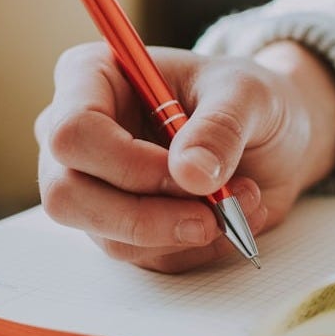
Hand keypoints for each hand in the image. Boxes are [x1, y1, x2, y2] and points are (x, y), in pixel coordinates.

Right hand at [35, 40, 334, 272]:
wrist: (267, 136)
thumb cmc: (245, 98)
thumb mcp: (248, 94)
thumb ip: (220, 127)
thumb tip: (191, 174)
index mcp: (90, 78)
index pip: (72, 132)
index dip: (125, 162)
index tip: (188, 172)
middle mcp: (76, 135)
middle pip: (67, 195)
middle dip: (145, 216)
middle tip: (210, 213)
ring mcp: (90, 186)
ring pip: (107, 235)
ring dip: (182, 231)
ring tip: (241, 200)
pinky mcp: (117, 227)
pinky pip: (143, 257)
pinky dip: (194, 246)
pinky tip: (229, 216)